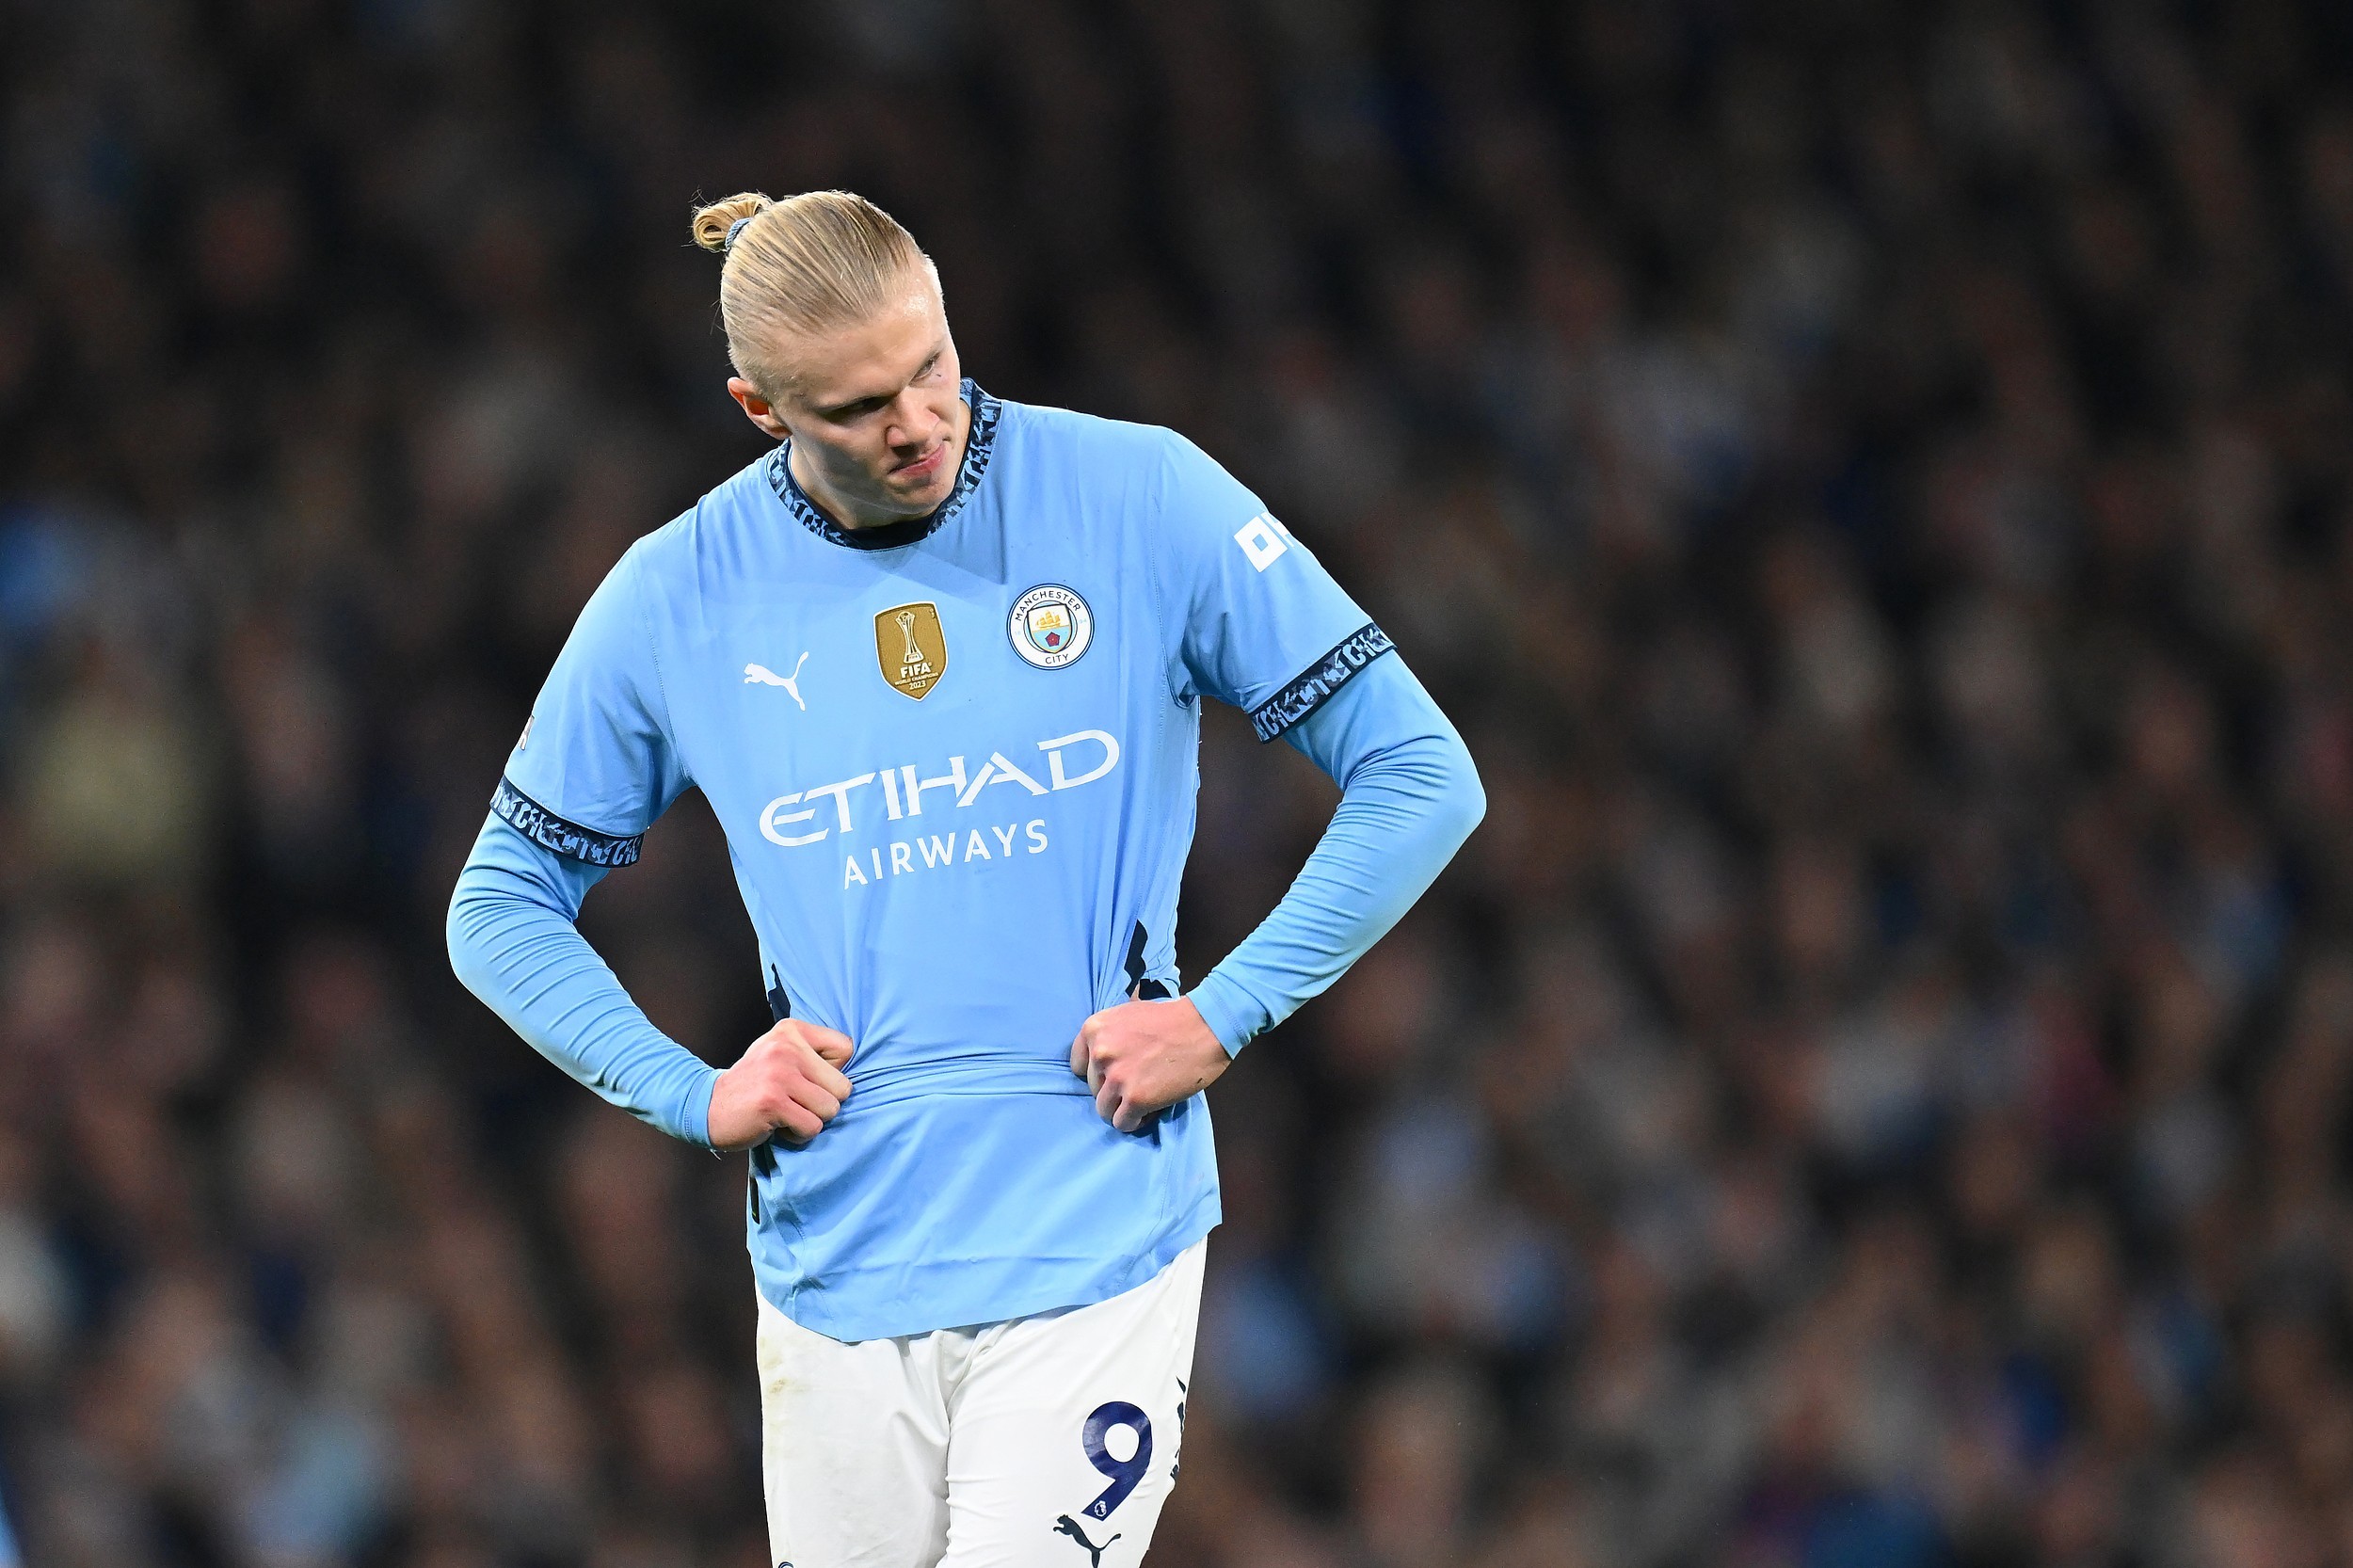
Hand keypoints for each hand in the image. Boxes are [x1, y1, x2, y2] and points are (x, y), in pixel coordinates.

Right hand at [708, 1019, 854, 1149]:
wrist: (707, 1106)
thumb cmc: (755, 1084)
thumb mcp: (781, 1054)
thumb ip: (814, 1054)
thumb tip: (854, 1071)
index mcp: (792, 1030)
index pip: (846, 1048)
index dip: (832, 1073)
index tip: (806, 1078)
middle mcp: (786, 1047)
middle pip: (843, 1086)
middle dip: (823, 1103)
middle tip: (794, 1101)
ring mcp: (779, 1073)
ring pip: (830, 1109)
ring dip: (810, 1120)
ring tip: (785, 1112)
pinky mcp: (772, 1101)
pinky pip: (812, 1127)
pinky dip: (798, 1134)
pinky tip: (777, 1124)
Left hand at [1070, 994, 1230, 1132]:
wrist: (1205, 1025)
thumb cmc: (1171, 1019)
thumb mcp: (1128, 1015)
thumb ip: (1109, 1036)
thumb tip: (1098, 1059)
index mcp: (1094, 1029)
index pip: (1078, 1066)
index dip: (1098, 1073)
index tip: (1116, 1073)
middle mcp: (1100, 1053)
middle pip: (1093, 1089)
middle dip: (1114, 1090)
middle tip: (1139, 1083)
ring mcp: (1117, 1077)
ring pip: (1104, 1110)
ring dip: (1123, 1109)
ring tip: (1145, 1099)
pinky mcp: (1136, 1098)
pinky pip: (1123, 1123)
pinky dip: (1136, 1121)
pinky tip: (1151, 1109)